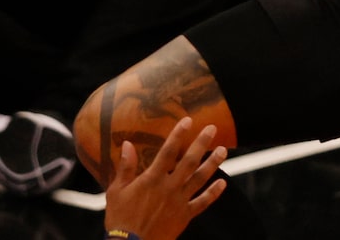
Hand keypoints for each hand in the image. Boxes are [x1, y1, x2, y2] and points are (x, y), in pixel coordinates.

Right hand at [104, 119, 227, 239]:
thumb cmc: (120, 218)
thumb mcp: (116, 191)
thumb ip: (125, 167)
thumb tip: (127, 144)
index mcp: (152, 179)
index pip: (168, 151)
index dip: (178, 135)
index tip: (188, 120)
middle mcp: (169, 187)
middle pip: (189, 162)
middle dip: (201, 144)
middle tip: (213, 129)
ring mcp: (178, 202)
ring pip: (199, 179)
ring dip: (212, 164)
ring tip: (223, 150)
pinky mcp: (184, 217)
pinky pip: (202, 203)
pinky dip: (213, 193)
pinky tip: (223, 183)